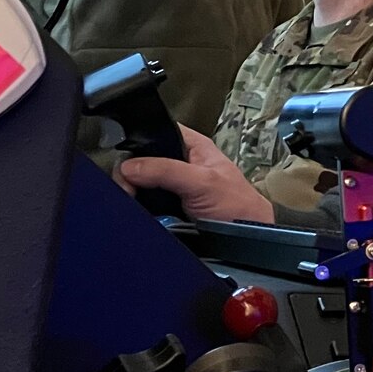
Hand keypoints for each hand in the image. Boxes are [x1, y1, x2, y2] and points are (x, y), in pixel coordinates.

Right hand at [117, 125, 275, 223]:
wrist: (245, 239)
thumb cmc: (238, 206)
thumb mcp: (203, 181)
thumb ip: (168, 170)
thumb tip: (132, 166)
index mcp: (193, 147)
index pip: (159, 131)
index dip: (140, 140)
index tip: (128, 159)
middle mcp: (180, 164)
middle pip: (142, 161)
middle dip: (130, 173)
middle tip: (127, 188)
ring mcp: (171, 187)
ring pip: (139, 184)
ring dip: (131, 194)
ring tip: (131, 202)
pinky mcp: (165, 209)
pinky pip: (142, 206)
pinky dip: (136, 209)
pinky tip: (135, 213)